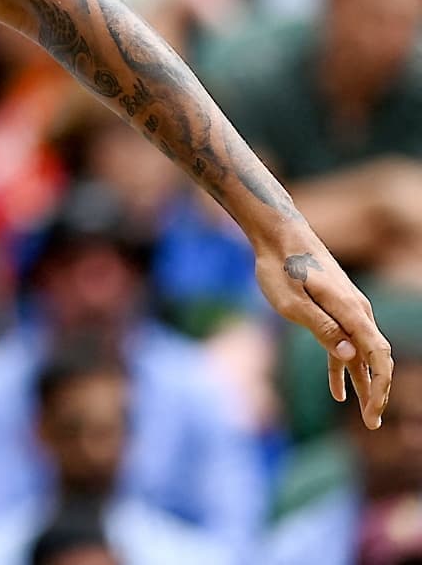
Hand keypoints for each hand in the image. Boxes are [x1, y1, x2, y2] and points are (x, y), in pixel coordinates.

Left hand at [253, 223, 392, 428]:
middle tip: (373, 423)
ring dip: (364, 385)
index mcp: (352, 311)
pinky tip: (338, 393)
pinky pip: (344, 344)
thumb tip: (350, 357)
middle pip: (376, 359)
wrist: (278, 235)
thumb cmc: (280, 267)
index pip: (379, 357)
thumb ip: (322, 329)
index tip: (373, 412)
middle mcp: (357, 311)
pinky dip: (343, 369)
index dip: (380, 387)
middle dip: (377, 393)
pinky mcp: (334, 309)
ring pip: (362, 355)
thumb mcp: (293, 303)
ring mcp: (348, 310)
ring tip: (366, 416)